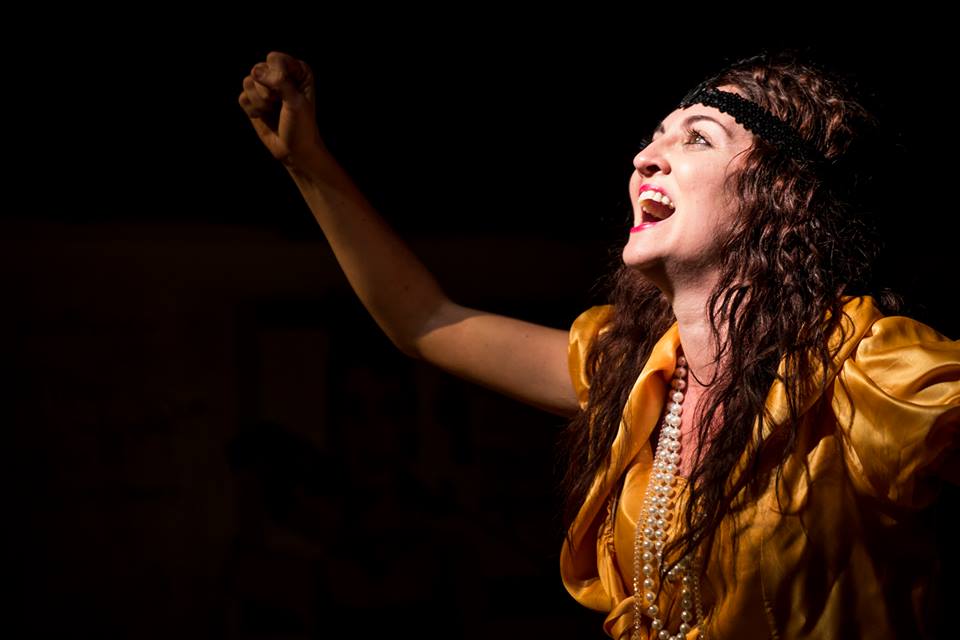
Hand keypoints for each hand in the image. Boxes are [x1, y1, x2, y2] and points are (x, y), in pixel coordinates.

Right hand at [238, 51, 325, 168]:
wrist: (295, 151)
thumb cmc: (302, 126)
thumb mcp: (296, 102)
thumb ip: (279, 82)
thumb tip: (255, 71)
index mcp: (297, 70)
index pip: (275, 59)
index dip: (276, 74)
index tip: (287, 92)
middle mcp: (280, 75)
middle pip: (258, 69)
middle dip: (267, 91)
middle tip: (279, 104)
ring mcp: (265, 87)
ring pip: (248, 82)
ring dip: (260, 102)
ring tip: (273, 111)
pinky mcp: (253, 101)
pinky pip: (242, 97)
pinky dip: (253, 110)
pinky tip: (264, 117)